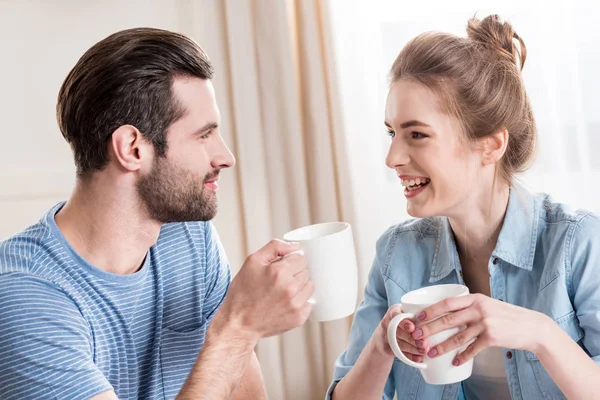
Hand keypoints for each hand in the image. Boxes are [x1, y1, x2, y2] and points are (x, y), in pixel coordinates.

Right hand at [215, 239, 313, 341]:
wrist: (238, 324)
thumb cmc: (242, 293)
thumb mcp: (252, 262)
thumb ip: (275, 247)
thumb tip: (294, 246)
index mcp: (280, 272)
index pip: (301, 258)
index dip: (290, 261)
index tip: (281, 268)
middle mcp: (290, 288)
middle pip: (306, 271)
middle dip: (294, 273)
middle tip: (278, 281)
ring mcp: (296, 304)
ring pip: (309, 286)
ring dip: (299, 287)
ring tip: (282, 292)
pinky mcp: (299, 318)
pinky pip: (308, 303)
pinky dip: (299, 302)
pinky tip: (285, 303)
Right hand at [373, 305, 429, 361]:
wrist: (385, 335)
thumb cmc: (404, 320)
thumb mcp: (407, 313)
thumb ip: (420, 314)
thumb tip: (440, 318)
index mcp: (394, 311)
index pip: (395, 315)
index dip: (404, 322)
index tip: (412, 328)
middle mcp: (388, 322)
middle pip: (398, 332)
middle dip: (411, 339)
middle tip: (424, 344)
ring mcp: (386, 336)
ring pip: (399, 343)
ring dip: (412, 348)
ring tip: (424, 351)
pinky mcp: (387, 348)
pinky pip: (398, 353)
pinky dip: (409, 357)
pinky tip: (418, 359)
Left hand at [411, 293, 550, 365]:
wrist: (532, 326)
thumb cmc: (506, 316)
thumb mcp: (488, 305)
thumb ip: (470, 307)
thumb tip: (448, 313)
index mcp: (475, 299)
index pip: (447, 303)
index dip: (430, 310)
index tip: (417, 317)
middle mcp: (478, 309)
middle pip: (447, 320)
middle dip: (429, 329)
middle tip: (416, 336)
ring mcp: (485, 323)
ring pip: (457, 337)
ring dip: (442, 347)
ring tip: (431, 353)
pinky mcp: (492, 337)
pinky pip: (472, 349)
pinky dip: (463, 357)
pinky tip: (455, 362)